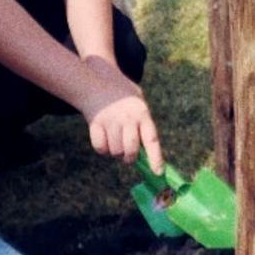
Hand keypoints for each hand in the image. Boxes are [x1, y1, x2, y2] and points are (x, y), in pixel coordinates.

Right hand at [79, 56, 163, 171]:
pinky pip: (100, 147)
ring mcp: (111, 120)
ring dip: (115, 151)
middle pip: (131, 151)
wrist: (97, 81)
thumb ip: (143, 125)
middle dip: (129, 158)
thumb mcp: (138, 103)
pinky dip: (102, 148)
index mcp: (142, 114)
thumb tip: (146, 155)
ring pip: (115, 151)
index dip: (156, 158)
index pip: (152, 140)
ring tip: (114, 140)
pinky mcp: (96, 123)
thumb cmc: (122, 96)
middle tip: (127, 155)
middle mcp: (128, 118)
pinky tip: (104, 138)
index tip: (158, 173)